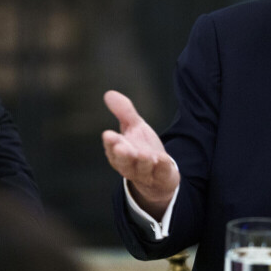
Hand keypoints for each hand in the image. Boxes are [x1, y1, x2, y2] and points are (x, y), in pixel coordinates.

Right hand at [101, 90, 179, 218]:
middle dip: (122, 155)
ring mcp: (147, 173)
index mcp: (119, 153)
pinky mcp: (163, 177)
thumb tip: (109, 94)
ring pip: (142, 169)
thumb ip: (124, 112)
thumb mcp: (134, 128)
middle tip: (120, 147)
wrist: (159, 175)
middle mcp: (130, 165)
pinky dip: (162, 167)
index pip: (112, 148)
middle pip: (124, 161)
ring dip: (142, 162)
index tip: (108, 135)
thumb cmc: (141, 149)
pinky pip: (162, 173)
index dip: (111, 142)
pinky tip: (162, 159)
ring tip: (143, 155)